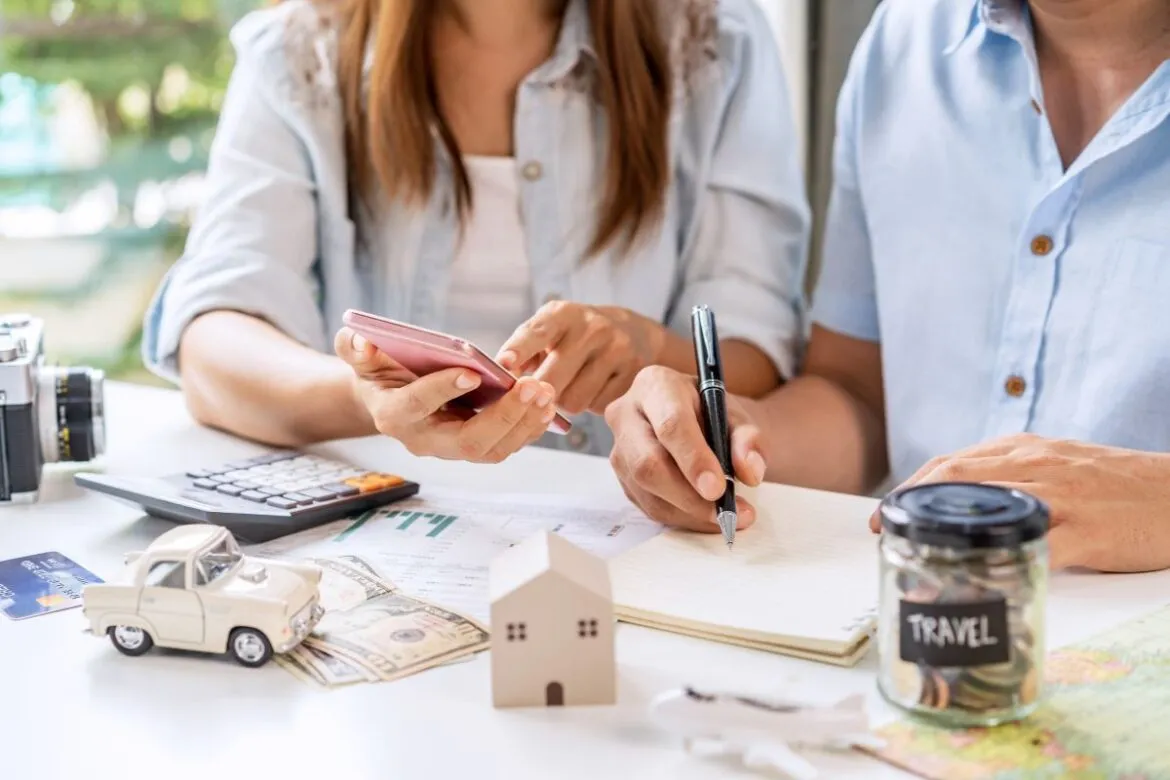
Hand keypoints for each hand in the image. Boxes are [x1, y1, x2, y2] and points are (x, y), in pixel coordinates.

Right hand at [336, 328, 556, 463]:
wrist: (390, 394)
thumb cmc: (378, 370)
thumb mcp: (359, 354)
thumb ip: (354, 347)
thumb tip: (362, 341)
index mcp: (393, 415)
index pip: (417, 407)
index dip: (442, 390)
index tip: (472, 371)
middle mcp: (424, 440)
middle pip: (467, 440)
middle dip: (504, 416)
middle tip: (533, 386)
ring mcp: (452, 448)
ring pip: (493, 449)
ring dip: (524, 423)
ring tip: (547, 392)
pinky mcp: (475, 446)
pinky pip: (506, 444)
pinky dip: (529, 426)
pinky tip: (547, 402)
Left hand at [497, 301, 666, 414]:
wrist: (634, 333)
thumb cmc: (577, 337)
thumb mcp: (551, 331)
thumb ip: (522, 352)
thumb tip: (499, 383)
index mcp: (563, 314)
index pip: (537, 332)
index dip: (519, 349)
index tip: (503, 364)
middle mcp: (592, 328)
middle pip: (552, 380)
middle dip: (539, 395)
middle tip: (538, 395)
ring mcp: (617, 350)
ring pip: (574, 401)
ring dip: (566, 402)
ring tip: (572, 387)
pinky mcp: (634, 374)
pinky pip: (598, 407)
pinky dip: (591, 405)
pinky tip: (595, 388)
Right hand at [605, 366, 767, 531]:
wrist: (696, 422)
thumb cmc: (712, 414)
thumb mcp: (737, 416)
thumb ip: (749, 439)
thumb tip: (750, 471)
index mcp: (655, 385)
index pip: (670, 425)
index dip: (694, 459)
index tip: (718, 488)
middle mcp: (627, 414)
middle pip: (648, 463)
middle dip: (689, 496)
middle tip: (726, 511)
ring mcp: (619, 449)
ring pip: (648, 491)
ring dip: (690, 512)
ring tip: (728, 516)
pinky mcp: (623, 478)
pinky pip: (649, 506)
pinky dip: (683, 518)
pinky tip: (708, 516)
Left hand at [869, 433, 1169, 572]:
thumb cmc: (1116, 484)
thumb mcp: (1056, 464)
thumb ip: (1011, 476)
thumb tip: (958, 504)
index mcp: (1023, 450)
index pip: (950, 463)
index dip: (910, 489)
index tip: (885, 512)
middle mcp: (1035, 466)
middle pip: (955, 479)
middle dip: (911, 506)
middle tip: (886, 532)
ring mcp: (1062, 498)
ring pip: (986, 508)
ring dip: (943, 533)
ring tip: (914, 557)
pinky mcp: (1088, 532)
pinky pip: (1038, 547)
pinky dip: (1002, 562)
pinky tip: (978, 580)